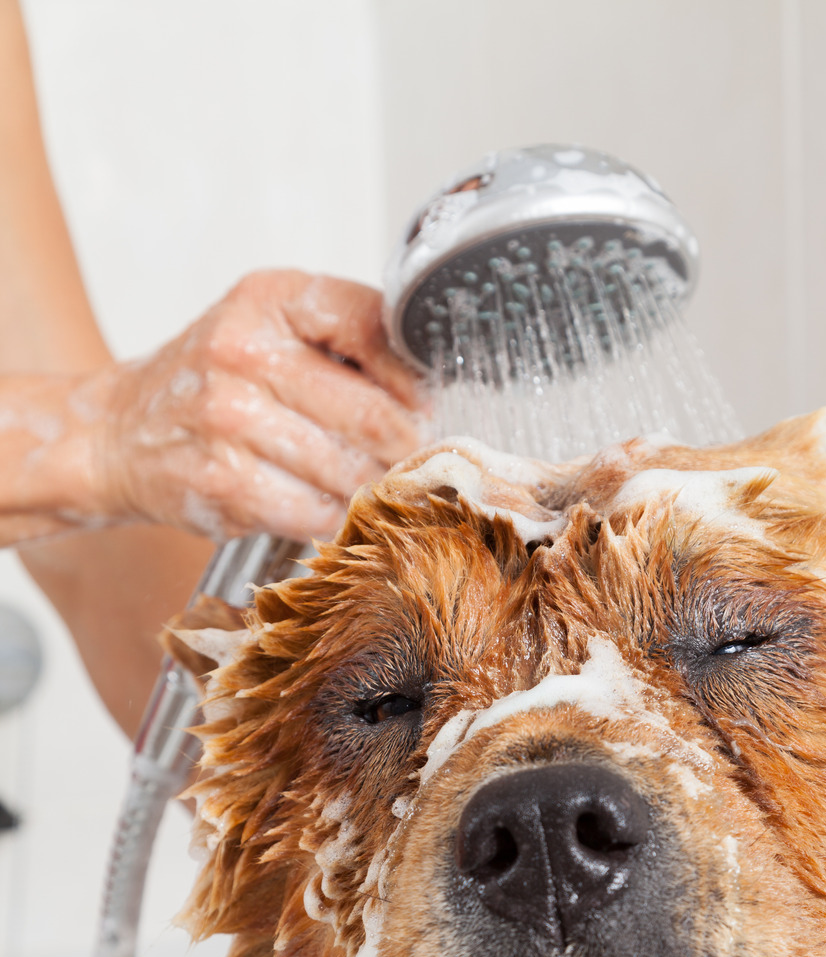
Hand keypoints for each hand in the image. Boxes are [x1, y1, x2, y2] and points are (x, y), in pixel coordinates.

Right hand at [85, 271, 423, 541]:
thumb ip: (345, 338)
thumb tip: (431, 387)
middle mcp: (244, 352)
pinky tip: (331, 505)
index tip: (428, 404)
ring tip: (375, 484)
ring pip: (351, 473)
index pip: (376, 330)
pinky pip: (317, 512)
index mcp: (269, 299)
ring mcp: (229, 420)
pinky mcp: (224, 483)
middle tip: (417, 459)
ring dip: (375, 487)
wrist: (121, 433)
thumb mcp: (270, 326)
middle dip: (407, 447)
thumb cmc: (213, 381)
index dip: (416, 378)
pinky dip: (337, 516)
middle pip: (374, 416)